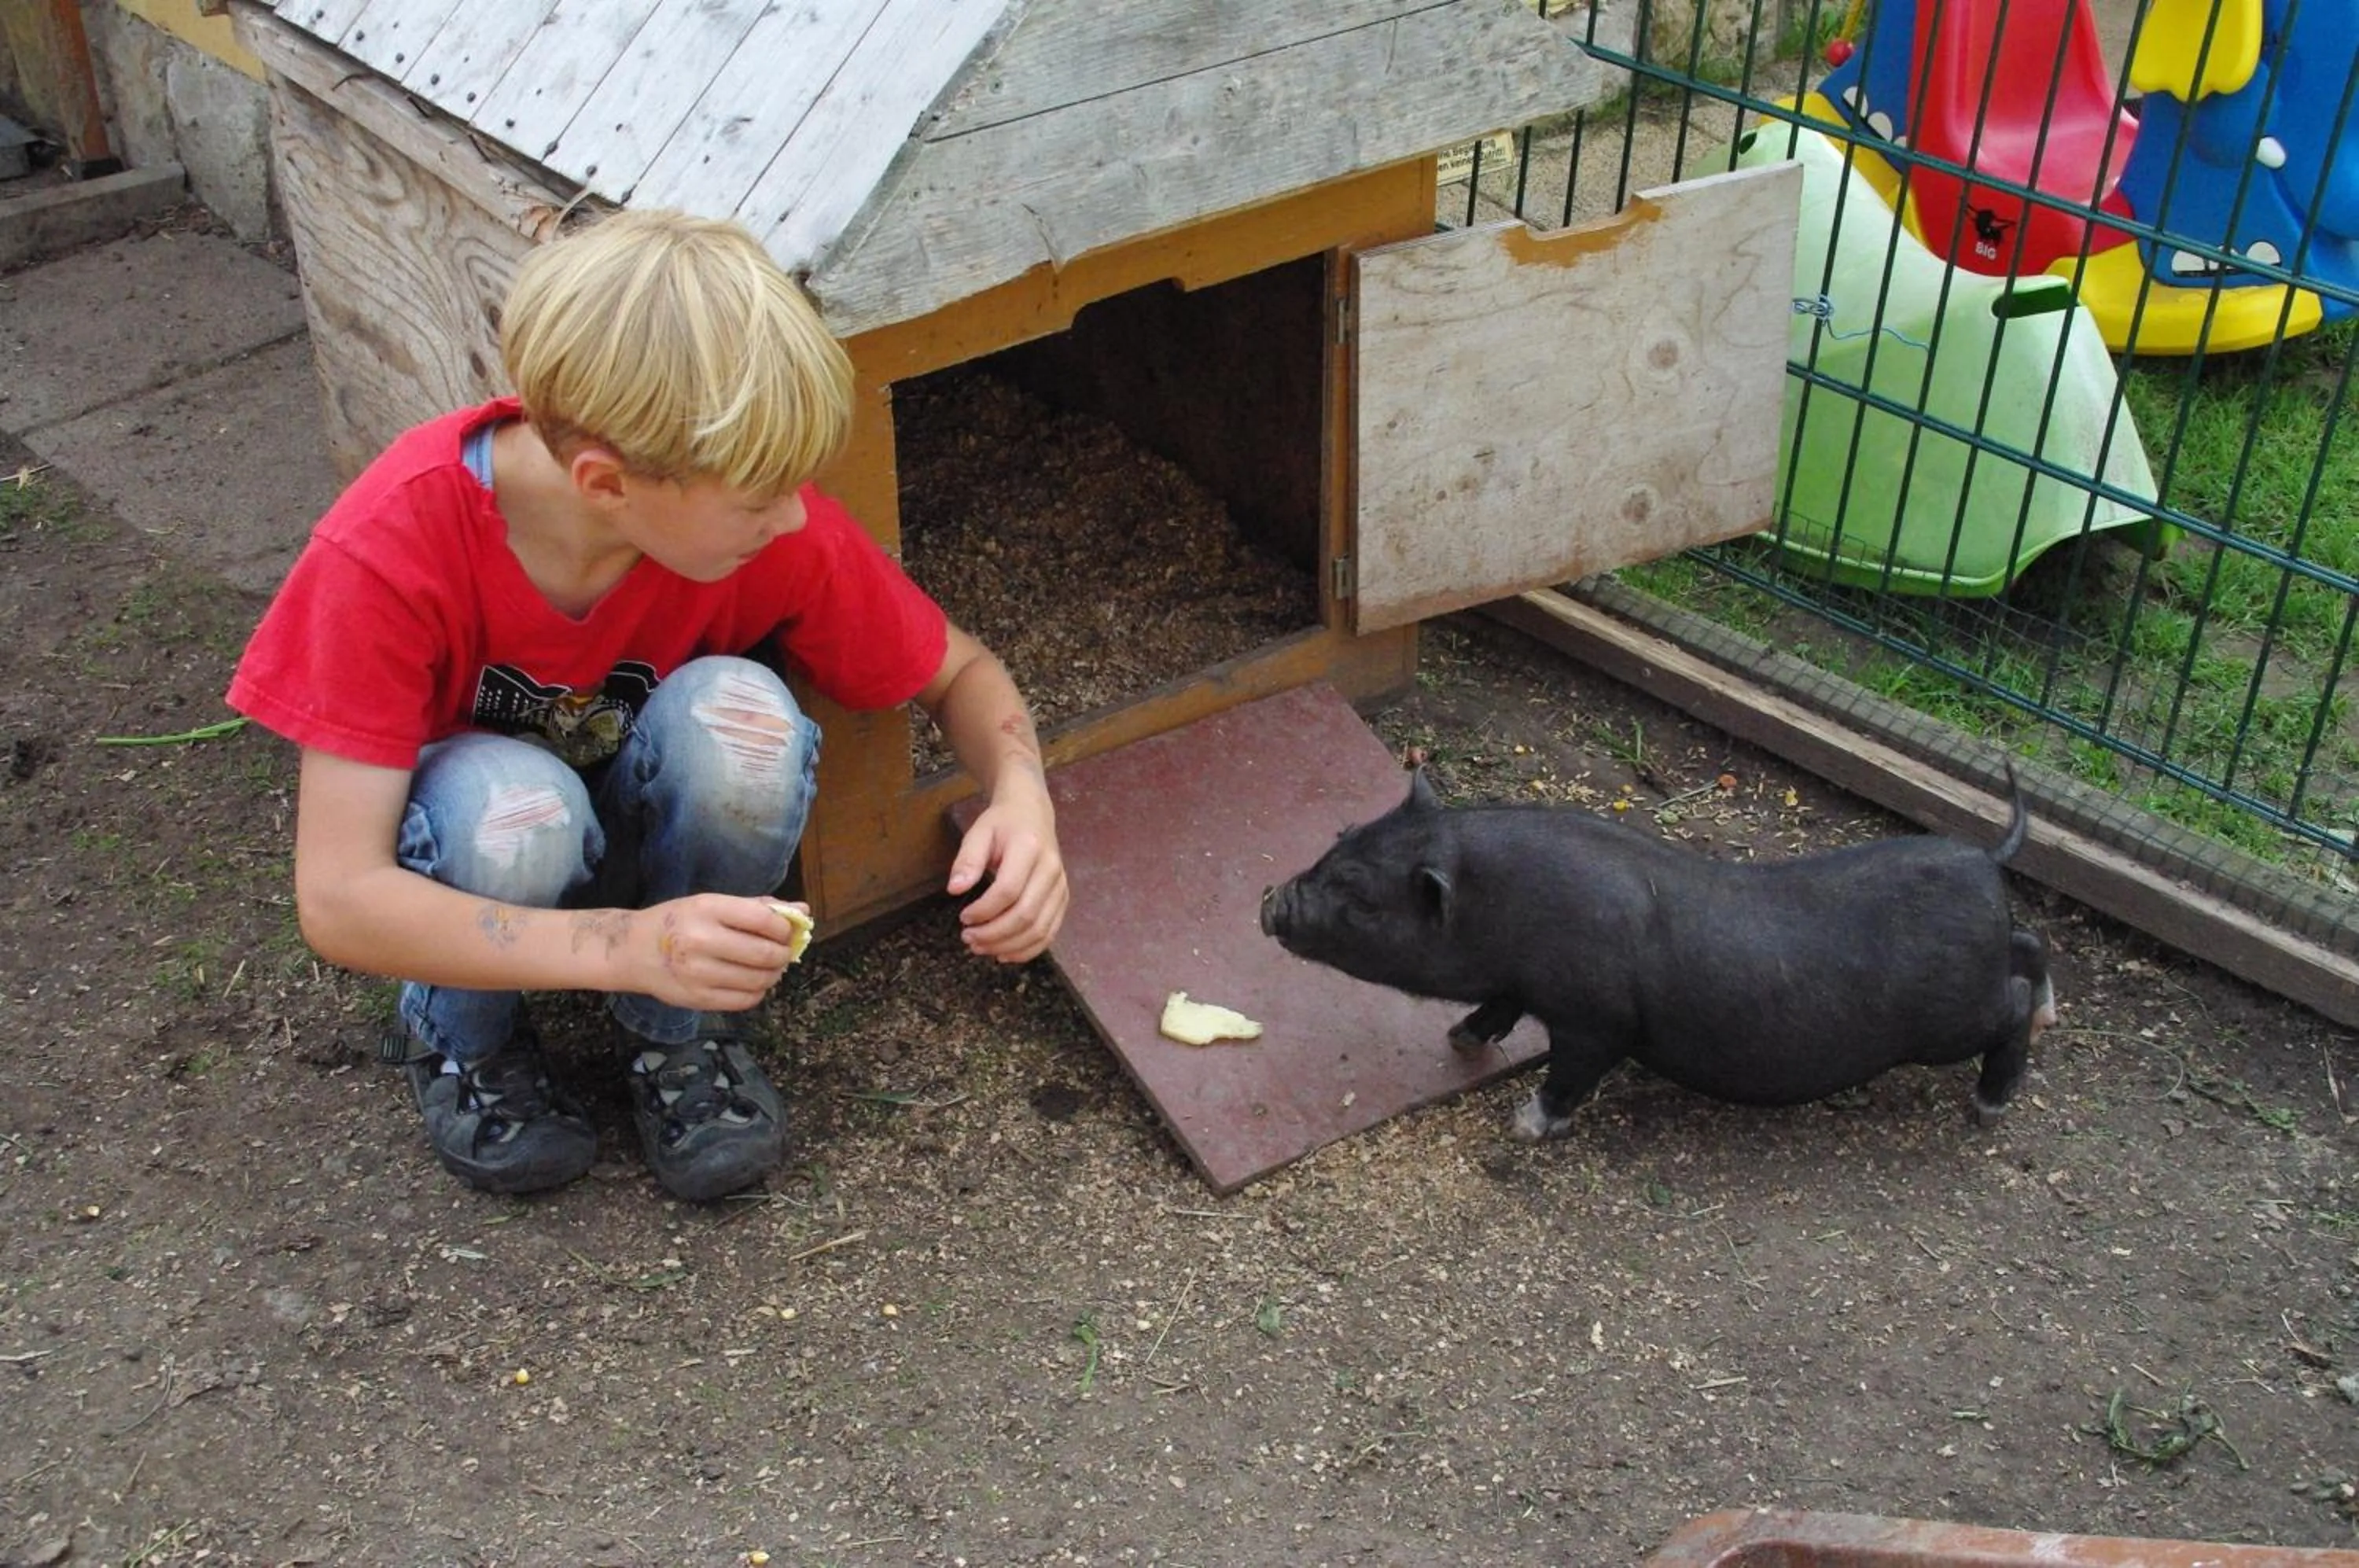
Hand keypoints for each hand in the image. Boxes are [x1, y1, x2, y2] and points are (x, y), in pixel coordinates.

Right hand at [625, 894, 806, 1009]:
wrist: (633, 951)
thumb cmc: (679, 922)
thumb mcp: (712, 904)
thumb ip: (758, 907)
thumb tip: (803, 911)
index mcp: (706, 909)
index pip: (762, 920)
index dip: (784, 928)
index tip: (785, 931)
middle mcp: (701, 941)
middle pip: (764, 953)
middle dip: (782, 954)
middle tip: (781, 952)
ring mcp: (698, 973)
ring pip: (759, 980)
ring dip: (773, 974)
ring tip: (768, 967)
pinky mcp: (698, 999)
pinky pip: (745, 1000)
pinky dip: (758, 992)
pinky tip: (751, 981)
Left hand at [946, 790, 1068, 963]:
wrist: (1032, 814)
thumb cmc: (1001, 824)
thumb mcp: (978, 833)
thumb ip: (967, 860)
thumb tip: (955, 890)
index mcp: (1029, 849)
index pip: (1008, 890)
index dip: (984, 910)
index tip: (963, 918)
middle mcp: (1051, 870)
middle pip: (1025, 915)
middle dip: (994, 934)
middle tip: (968, 939)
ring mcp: (1060, 887)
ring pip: (1039, 929)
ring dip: (1008, 946)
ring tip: (981, 948)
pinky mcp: (1063, 899)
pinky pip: (1050, 933)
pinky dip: (1028, 950)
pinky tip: (1005, 954)